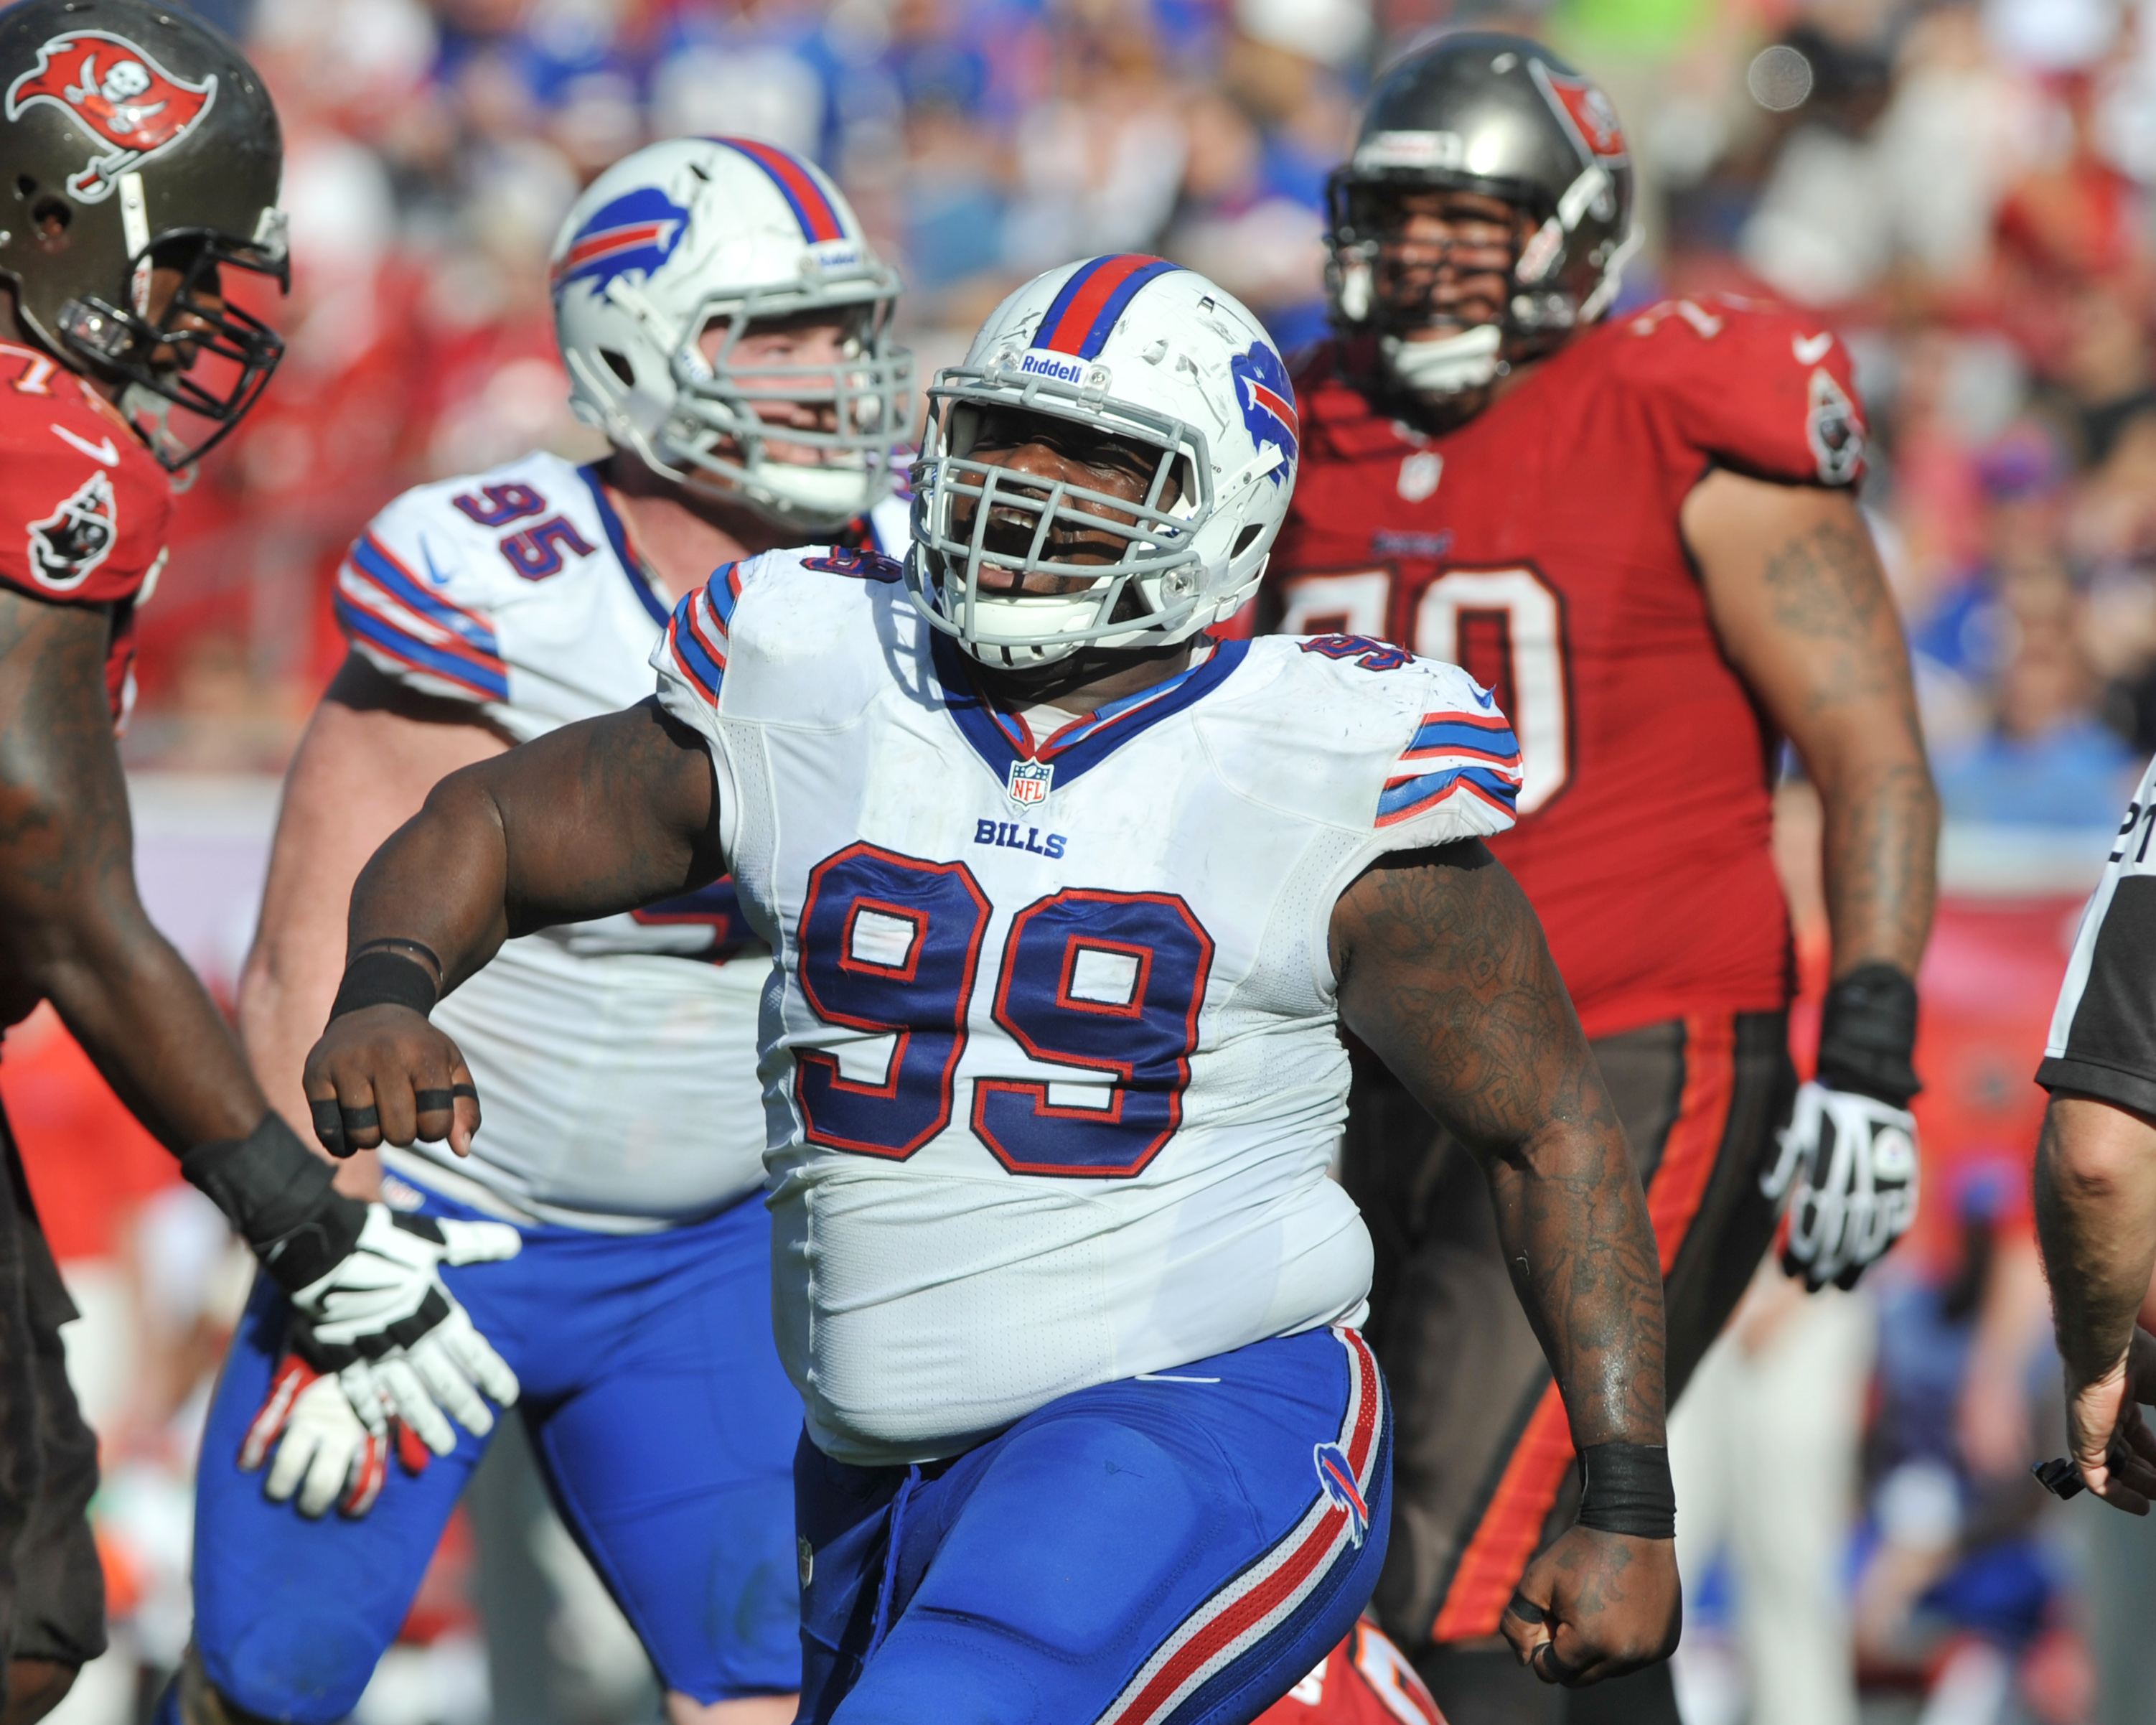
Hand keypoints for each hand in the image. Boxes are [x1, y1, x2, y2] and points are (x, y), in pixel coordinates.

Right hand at [239, 1351, 429, 1516]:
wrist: (357, 1305)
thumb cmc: (384, 1353)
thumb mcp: (400, 1390)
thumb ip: (407, 1431)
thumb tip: (420, 1466)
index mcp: (373, 1428)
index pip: (366, 1481)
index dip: (356, 1502)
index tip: (348, 1510)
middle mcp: (342, 1428)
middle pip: (322, 1484)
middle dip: (314, 1503)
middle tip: (309, 1505)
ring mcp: (311, 1413)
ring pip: (287, 1468)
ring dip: (279, 1486)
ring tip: (278, 1491)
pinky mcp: (285, 1395)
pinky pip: (260, 1432)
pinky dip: (251, 1451)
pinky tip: (248, 1463)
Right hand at [289, 1204, 522, 1454]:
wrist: (319, 1241)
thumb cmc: (379, 1236)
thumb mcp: (431, 1237)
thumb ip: (472, 1244)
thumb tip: (515, 1242)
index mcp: (431, 1307)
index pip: (470, 1350)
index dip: (491, 1375)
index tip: (508, 1397)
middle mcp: (405, 1333)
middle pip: (441, 1379)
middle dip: (464, 1406)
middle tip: (481, 1429)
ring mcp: (370, 1346)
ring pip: (404, 1394)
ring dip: (425, 1421)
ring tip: (444, 1446)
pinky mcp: (338, 1351)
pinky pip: (357, 1388)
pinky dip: (368, 1411)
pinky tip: (380, 1433)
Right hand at [304, 1004, 481, 1157]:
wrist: (372, 1011)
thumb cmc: (418, 1050)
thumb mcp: (451, 1068)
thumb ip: (465, 1109)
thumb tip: (462, 1151)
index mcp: (424, 1055)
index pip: (436, 1124)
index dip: (435, 1129)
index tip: (429, 1112)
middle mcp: (383, 1055)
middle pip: (399, 1134)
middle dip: (404, 1133)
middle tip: (400, 1110)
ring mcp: (345, 1063)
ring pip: (363, 1135)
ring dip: (373, 1136)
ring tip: (376, 1112)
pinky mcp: (314, 1075)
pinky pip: (328, 1132)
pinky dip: (341, 1142)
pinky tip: (350, 1127)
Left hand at [1500, 1525, 1679, 1684]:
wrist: (1633, 1525)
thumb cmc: (1580, 1552)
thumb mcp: (1536, 1580)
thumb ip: (1517, 1623)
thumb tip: (1525, 1661)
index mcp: (1591, 1641)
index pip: (1553, 1671)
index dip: (1542, 1646)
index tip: (1549, 1616)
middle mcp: (1626, 1654)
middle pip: (1581, 1677)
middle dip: (1568, 1652)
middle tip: (1569, 1612)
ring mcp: (1650, 1651)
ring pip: (1608, 1670)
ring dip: (1595, 1650)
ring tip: (1596, 1606)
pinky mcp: (1666, 1644)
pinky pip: (1633, 1659)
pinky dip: (1621, 1644)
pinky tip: (1620, 1609)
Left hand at [1763, 1079, 1917, 1290]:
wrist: (1872, 1084)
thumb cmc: (1823, 1107)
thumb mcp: (1795, 1128)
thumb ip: (1780, 1164)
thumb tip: (1767, 1202)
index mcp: (1828, 1171)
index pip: (1811, 1226)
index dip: (1799, 1253)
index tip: (1787, 1271)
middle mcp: (1859, 1184)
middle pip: (1840, 1239)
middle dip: (1823, 1268)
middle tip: (1809, 1289)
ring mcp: (1887, 1186)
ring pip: (1870, 1238)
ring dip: (1854, 1266)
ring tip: (1838, 1286)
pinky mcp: (1906, 1183)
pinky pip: (1897, 1223)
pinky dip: (1883, 1246)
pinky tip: (1870, 1260)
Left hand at [2066, 1327, 2155, 1512]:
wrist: (2108, 1352)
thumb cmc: (2145, 1363)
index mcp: (2123, 1399)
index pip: (2141, 1437)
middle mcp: (2106, 1416)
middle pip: (2131, 1455)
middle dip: (2153, 1475)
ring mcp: (2093, 1430)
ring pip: (2118, 1469)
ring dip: (2144, 1486)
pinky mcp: (2082, 1443)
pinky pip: (2096, 1479)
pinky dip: (2118, 1495)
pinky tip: (2141, 1506)